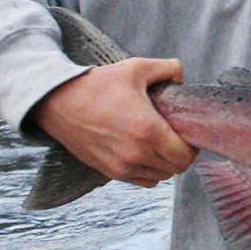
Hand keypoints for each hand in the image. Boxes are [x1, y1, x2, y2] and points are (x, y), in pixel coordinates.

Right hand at [31, 57, 197, 187]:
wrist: (57, 103)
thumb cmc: (97, 85)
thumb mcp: (136, 68)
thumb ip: (168, 68)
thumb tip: (182, 77)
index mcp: (148, 130)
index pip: (185, 155)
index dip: (192, 146)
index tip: (188, 133)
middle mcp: (137, 154)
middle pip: (176, 168)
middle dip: (182, 154)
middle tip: (177, 137)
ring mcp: (122, 166)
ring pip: (160, 177)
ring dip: (166, 163)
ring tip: (161, 144)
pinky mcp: (109, 172)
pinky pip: (143, 181)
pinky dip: (150, 171)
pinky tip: (146, 153)